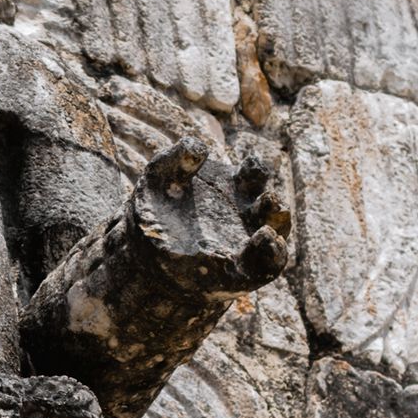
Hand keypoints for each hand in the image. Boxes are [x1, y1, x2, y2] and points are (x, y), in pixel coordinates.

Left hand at [130, 137, 290, 294]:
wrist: (142, 251)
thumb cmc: (155, 207)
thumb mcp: (158, 177)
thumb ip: (176, 159)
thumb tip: (198, 148)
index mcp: (233, 187)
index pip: (255, 174)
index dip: (257, 168)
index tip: (250, 165)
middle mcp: (245, 214)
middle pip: (271, 205)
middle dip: (273, 203)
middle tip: (267, 198)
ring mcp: (244, 242)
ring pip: (275, 234)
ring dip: (275, 231)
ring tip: (266, 230)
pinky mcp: (240, 270)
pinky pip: (268, 265)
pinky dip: (272, 254)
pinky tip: (263, 243)